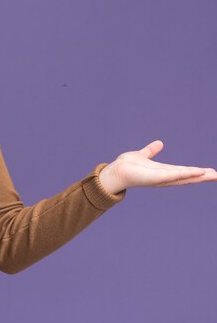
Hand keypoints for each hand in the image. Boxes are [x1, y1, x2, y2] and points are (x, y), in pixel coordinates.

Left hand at [98, 140, 216, 193]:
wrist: (115, 171)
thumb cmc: (127, 166)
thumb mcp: (142, 155)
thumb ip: (151, 151)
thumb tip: (160, 143)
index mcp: (163, 171)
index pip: (183, 172)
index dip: (196, 172)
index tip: (210, 172)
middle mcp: (164, 177)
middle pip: (187, 177)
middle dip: (202, 177)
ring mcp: (160, 178)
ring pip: (183, 177)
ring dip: (197, 176)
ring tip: (212, 175)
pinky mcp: (155, 177)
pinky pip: (173, 175)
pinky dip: (185, 174)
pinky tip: (196, 172)